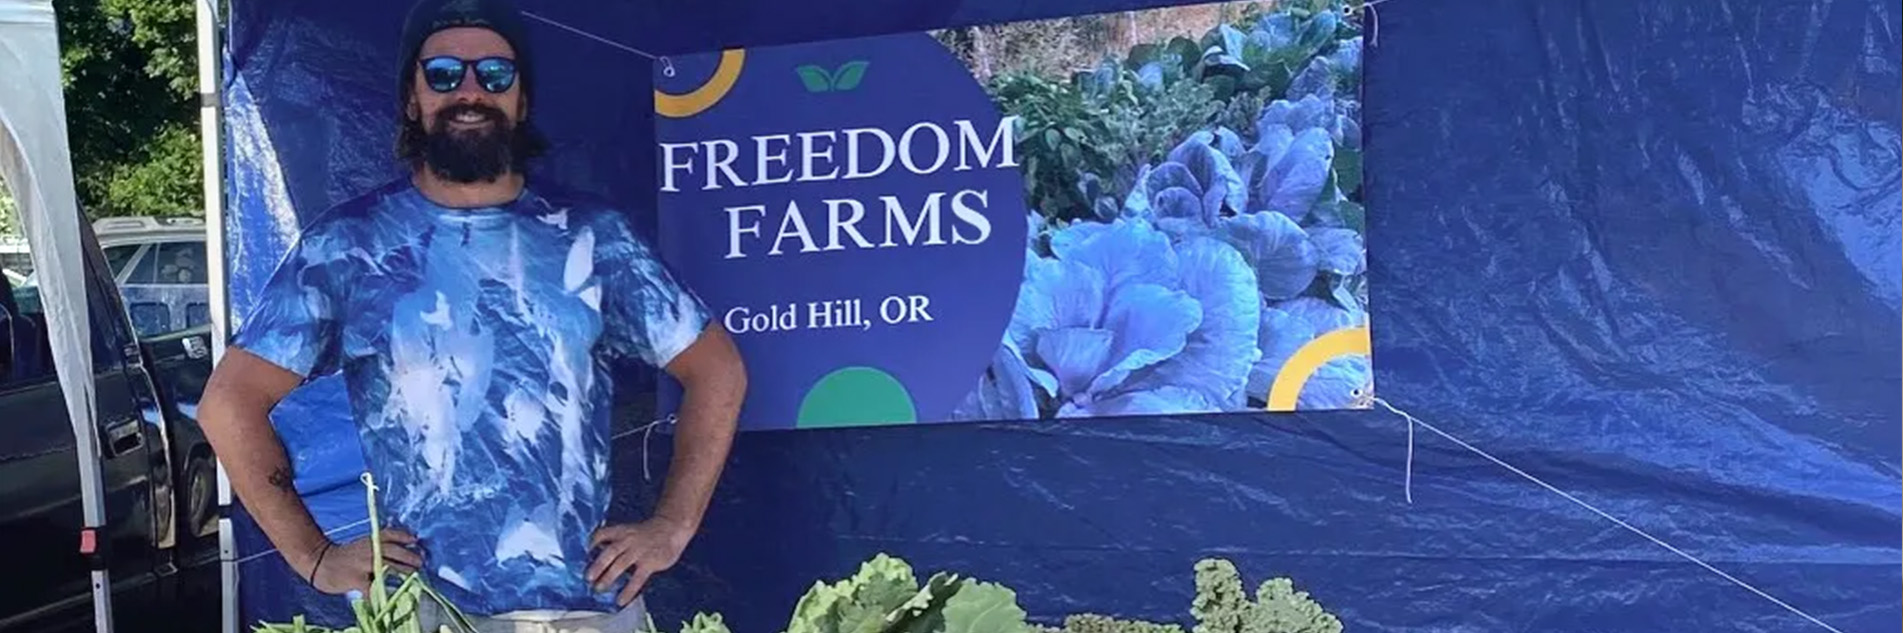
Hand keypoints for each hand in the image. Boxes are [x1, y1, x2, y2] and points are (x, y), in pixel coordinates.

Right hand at [306, 528, 423, 594]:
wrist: (320, 561)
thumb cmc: (345, 556)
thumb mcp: (362, 545)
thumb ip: (379, 547)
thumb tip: (403, 551)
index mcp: (370, 540)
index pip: (390, 534)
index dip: (403, 536)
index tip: (415, 540)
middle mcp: (368, 549)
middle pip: (394, 551)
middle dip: (409, 556)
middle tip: (420, 563)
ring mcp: (363, 564)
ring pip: (388, 567)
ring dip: (402, 571)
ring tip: (412, 576)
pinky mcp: (357, 579)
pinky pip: (373, 588)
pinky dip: (382, 592)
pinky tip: (389, 594)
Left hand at [585, 517, 693, 605]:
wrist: (672, 527)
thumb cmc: (649, 532)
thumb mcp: (631, 530)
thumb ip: (617, 540)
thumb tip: (599, 554)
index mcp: (622, 531)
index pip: (602, 534)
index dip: (592, 542)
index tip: (584, 553)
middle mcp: (628, 540)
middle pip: (609, 552)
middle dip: (597, 566)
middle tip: (588, 578)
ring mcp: (639, 552)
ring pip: (620, 565)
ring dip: (608, 578)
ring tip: (598, 589)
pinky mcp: (649, 563)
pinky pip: (636, 579)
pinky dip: (628, 591)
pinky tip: (621, 600)